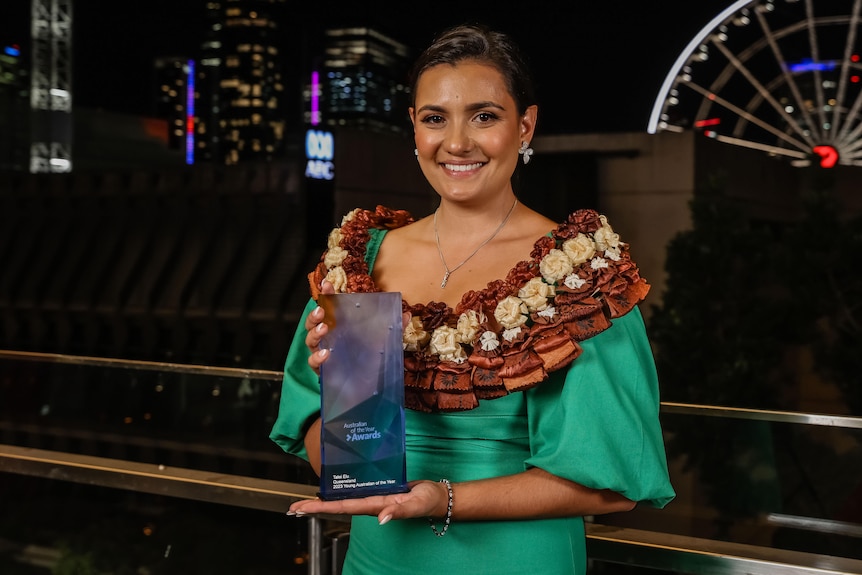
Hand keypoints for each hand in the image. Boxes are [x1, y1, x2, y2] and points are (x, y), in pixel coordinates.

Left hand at [286, 480, 447, 524]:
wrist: (435, 496)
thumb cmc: (426, 501)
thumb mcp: (414, 505)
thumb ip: (399, 511)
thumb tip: (382, 518)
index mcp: (374, 506)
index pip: (341, 507)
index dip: (320, 508)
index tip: (301, 509)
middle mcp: (369, 502)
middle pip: (336, 505)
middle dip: (314, 507)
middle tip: (293, 507)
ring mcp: (372, 496)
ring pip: (343, 498)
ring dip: (323, 500)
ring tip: (304, 500)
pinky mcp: (377, 488)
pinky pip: (355, 490)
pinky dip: (340, 489)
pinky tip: (331, 487)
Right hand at [305, 281, 410, 373]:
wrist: (371, 385)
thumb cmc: (373, 356)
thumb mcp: (385, 339)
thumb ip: (394, 326)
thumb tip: (408, 314)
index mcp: (341, 325)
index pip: (330, 306)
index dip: (326, 294)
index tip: (327, 284)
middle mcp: (330, 337)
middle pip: (313, 322)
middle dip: (314, 314)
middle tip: (321, 310)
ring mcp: (324, 352)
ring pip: (310, 340)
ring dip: (314, 332)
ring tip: (323, 328)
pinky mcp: (324, 370)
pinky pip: (314, 362)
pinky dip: (317, 357)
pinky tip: (326, 353)